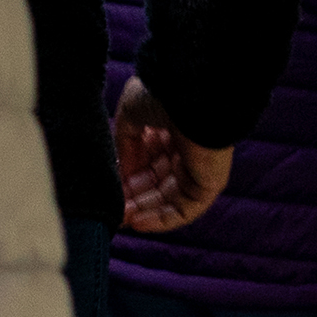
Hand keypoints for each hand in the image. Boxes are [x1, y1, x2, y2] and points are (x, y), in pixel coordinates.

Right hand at [113, 85, 234, 235]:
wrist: (190, 93)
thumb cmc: (161, 95)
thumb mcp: (130, 114)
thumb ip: (124, 144)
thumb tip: (123, 173)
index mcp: (170, 129)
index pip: (146, 161)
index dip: (126, 177)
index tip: (107, 189)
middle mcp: (185, 150)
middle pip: (156, 183)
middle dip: (133, 198)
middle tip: (111, 210)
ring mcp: (198, 168)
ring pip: (167, 200)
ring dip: (143, 211)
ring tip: (121, 219)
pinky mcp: (208, 184)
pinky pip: (184, 210)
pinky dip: (161, 220)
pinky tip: (137, 222)